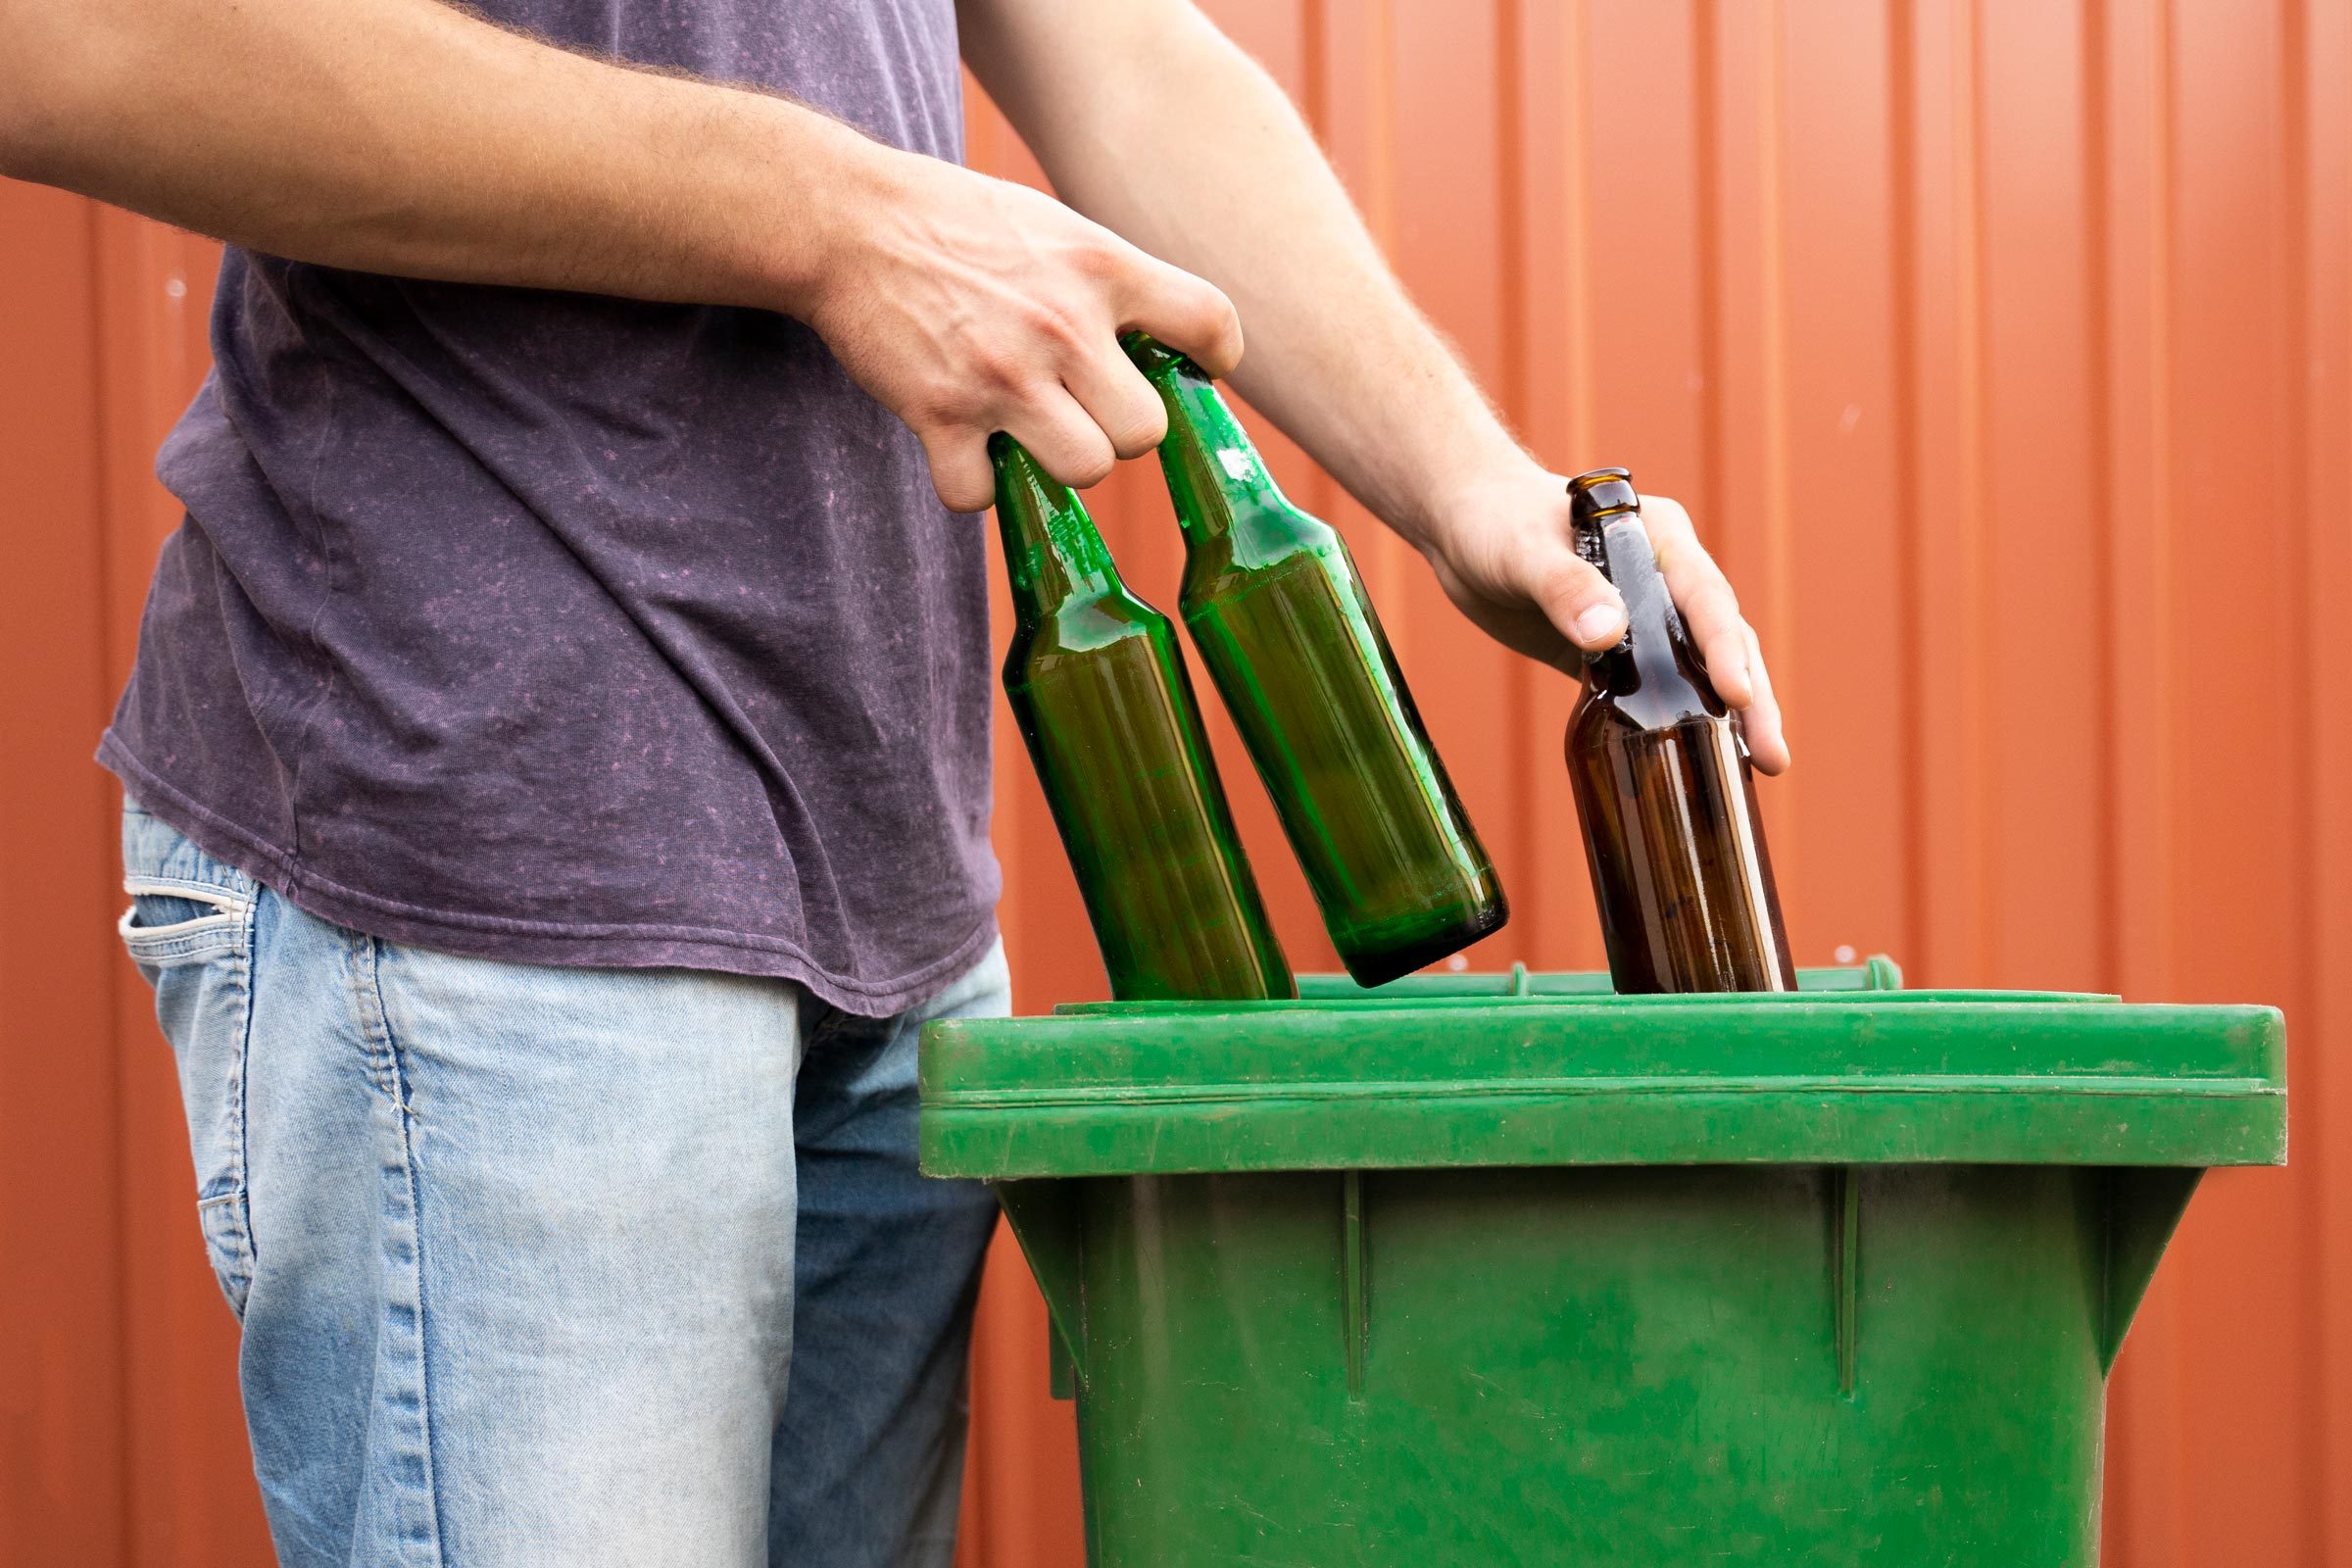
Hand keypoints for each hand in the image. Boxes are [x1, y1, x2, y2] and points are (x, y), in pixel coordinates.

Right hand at [800, 143, 1243, 511]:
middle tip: (1082, 407)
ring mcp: (1003, 375)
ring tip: (1029, 431)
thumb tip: (1161, 344)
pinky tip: (962, 447)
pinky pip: (981, 495)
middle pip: (1145, 431)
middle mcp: (1062, 323)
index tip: (1198, 370)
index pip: (1209, 322)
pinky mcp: (940, 414)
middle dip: (1118, 430)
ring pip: (1084, 471)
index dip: (1215, 358)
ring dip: (1060, 464)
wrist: (848, 220)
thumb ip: (1111, 282)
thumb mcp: (1054, 227)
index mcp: (1101, 266)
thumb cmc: (956, 223)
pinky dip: (971, 484)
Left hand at [1416, 464, 1788, 772]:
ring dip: (1731, 715)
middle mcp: (1666, 576)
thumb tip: (1610, 634)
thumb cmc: (1496, 523)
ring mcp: (1645, 616)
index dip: (1725, 647)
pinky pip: (1660, 687)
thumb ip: (1565, 588)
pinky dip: (1682, 720)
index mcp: (1658, 538)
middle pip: (1723, 639)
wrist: (1464, 527)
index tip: (1740, 696)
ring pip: (1701, 667)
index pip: (1705, 597)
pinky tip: (1704, 760)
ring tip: (1762, 766)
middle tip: (1772, 755)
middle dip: (1752, 697)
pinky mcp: (1618, 650)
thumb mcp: (1523, 552)